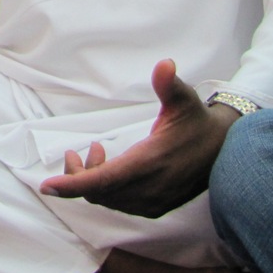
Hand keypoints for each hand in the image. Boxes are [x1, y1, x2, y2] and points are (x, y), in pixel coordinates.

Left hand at [38, 59, 239, 217]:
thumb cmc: (198, 121)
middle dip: (79, 176)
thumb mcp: (185, 99)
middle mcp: (150, 189)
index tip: (47, 186)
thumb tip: (164, 64)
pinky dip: (107, 189)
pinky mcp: (156, 207)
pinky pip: (120, 204)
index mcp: (150, 163)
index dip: (73, 185)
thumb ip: (169, 84)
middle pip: (98, 193)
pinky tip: (110, 167)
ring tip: (94, 153)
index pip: (103, 181)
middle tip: (76, 152)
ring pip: (107, 200)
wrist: (225, 150)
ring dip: (93, 180)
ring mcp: (153, 202)